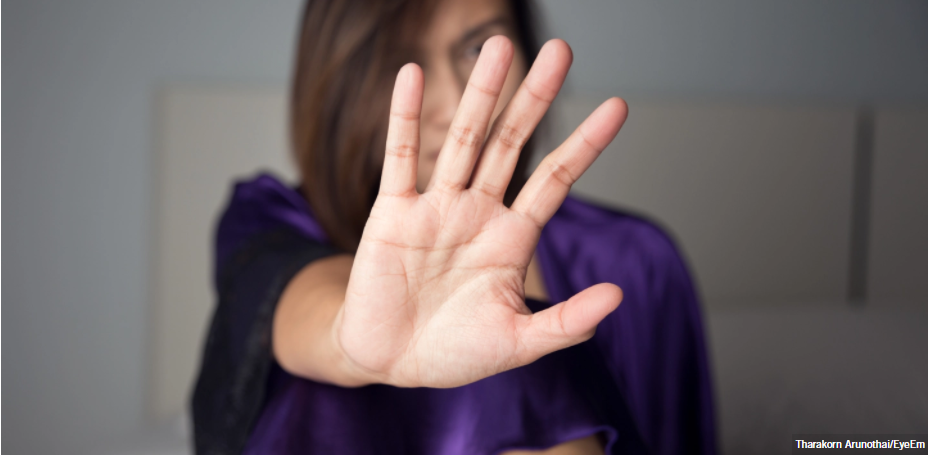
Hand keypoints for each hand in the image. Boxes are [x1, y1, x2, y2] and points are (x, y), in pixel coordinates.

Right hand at [336, 36, 627, 387]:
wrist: (391, 362)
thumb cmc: (455, 353)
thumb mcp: (518, 344)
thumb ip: (566, 323)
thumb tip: (618, 297)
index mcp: (512, 239)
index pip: (556, 179)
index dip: (585, 144)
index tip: (617, 106)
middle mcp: (478, 212)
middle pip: (512, 143)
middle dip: (535, 98)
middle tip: (560, 49)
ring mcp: (436, 208)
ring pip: (462, 140)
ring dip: (481, 95)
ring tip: (500, 47)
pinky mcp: (392, 213)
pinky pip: (400, 158)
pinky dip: (403, 117)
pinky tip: (412, 75)